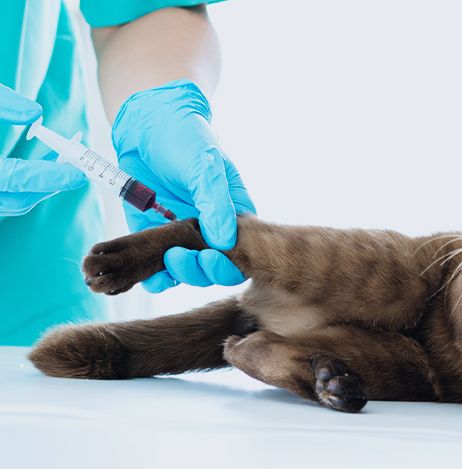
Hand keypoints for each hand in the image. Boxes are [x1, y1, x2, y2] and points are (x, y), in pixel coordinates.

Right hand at [0, 84, 86, 215]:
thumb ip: (0, 102)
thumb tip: (35, 115)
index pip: (13, 177)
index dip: (47, 177)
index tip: (78, 174)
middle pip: (16, 201)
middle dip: (49, 187)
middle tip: (78, 170)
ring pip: (10, 204)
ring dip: (39, 190)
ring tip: (65, 168)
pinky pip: (3, 200)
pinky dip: (23, 189)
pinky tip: (42, 170)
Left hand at [112, 80, 254, 291]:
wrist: (146, 122)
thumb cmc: (186, 136)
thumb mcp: (206, 164)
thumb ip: (216, 202)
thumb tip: (224, 243)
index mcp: (234, 214)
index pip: (239, 255)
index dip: (227, 265)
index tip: (209, 257)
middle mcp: (210, 229)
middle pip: (212, 270)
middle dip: (198, 270)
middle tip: (178, 257)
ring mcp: (181, 235)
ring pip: (185, 272)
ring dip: (177, 275)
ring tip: (165, 263)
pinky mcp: (151, 235)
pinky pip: (154, 266)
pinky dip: (152, 276)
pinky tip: (147, 274)